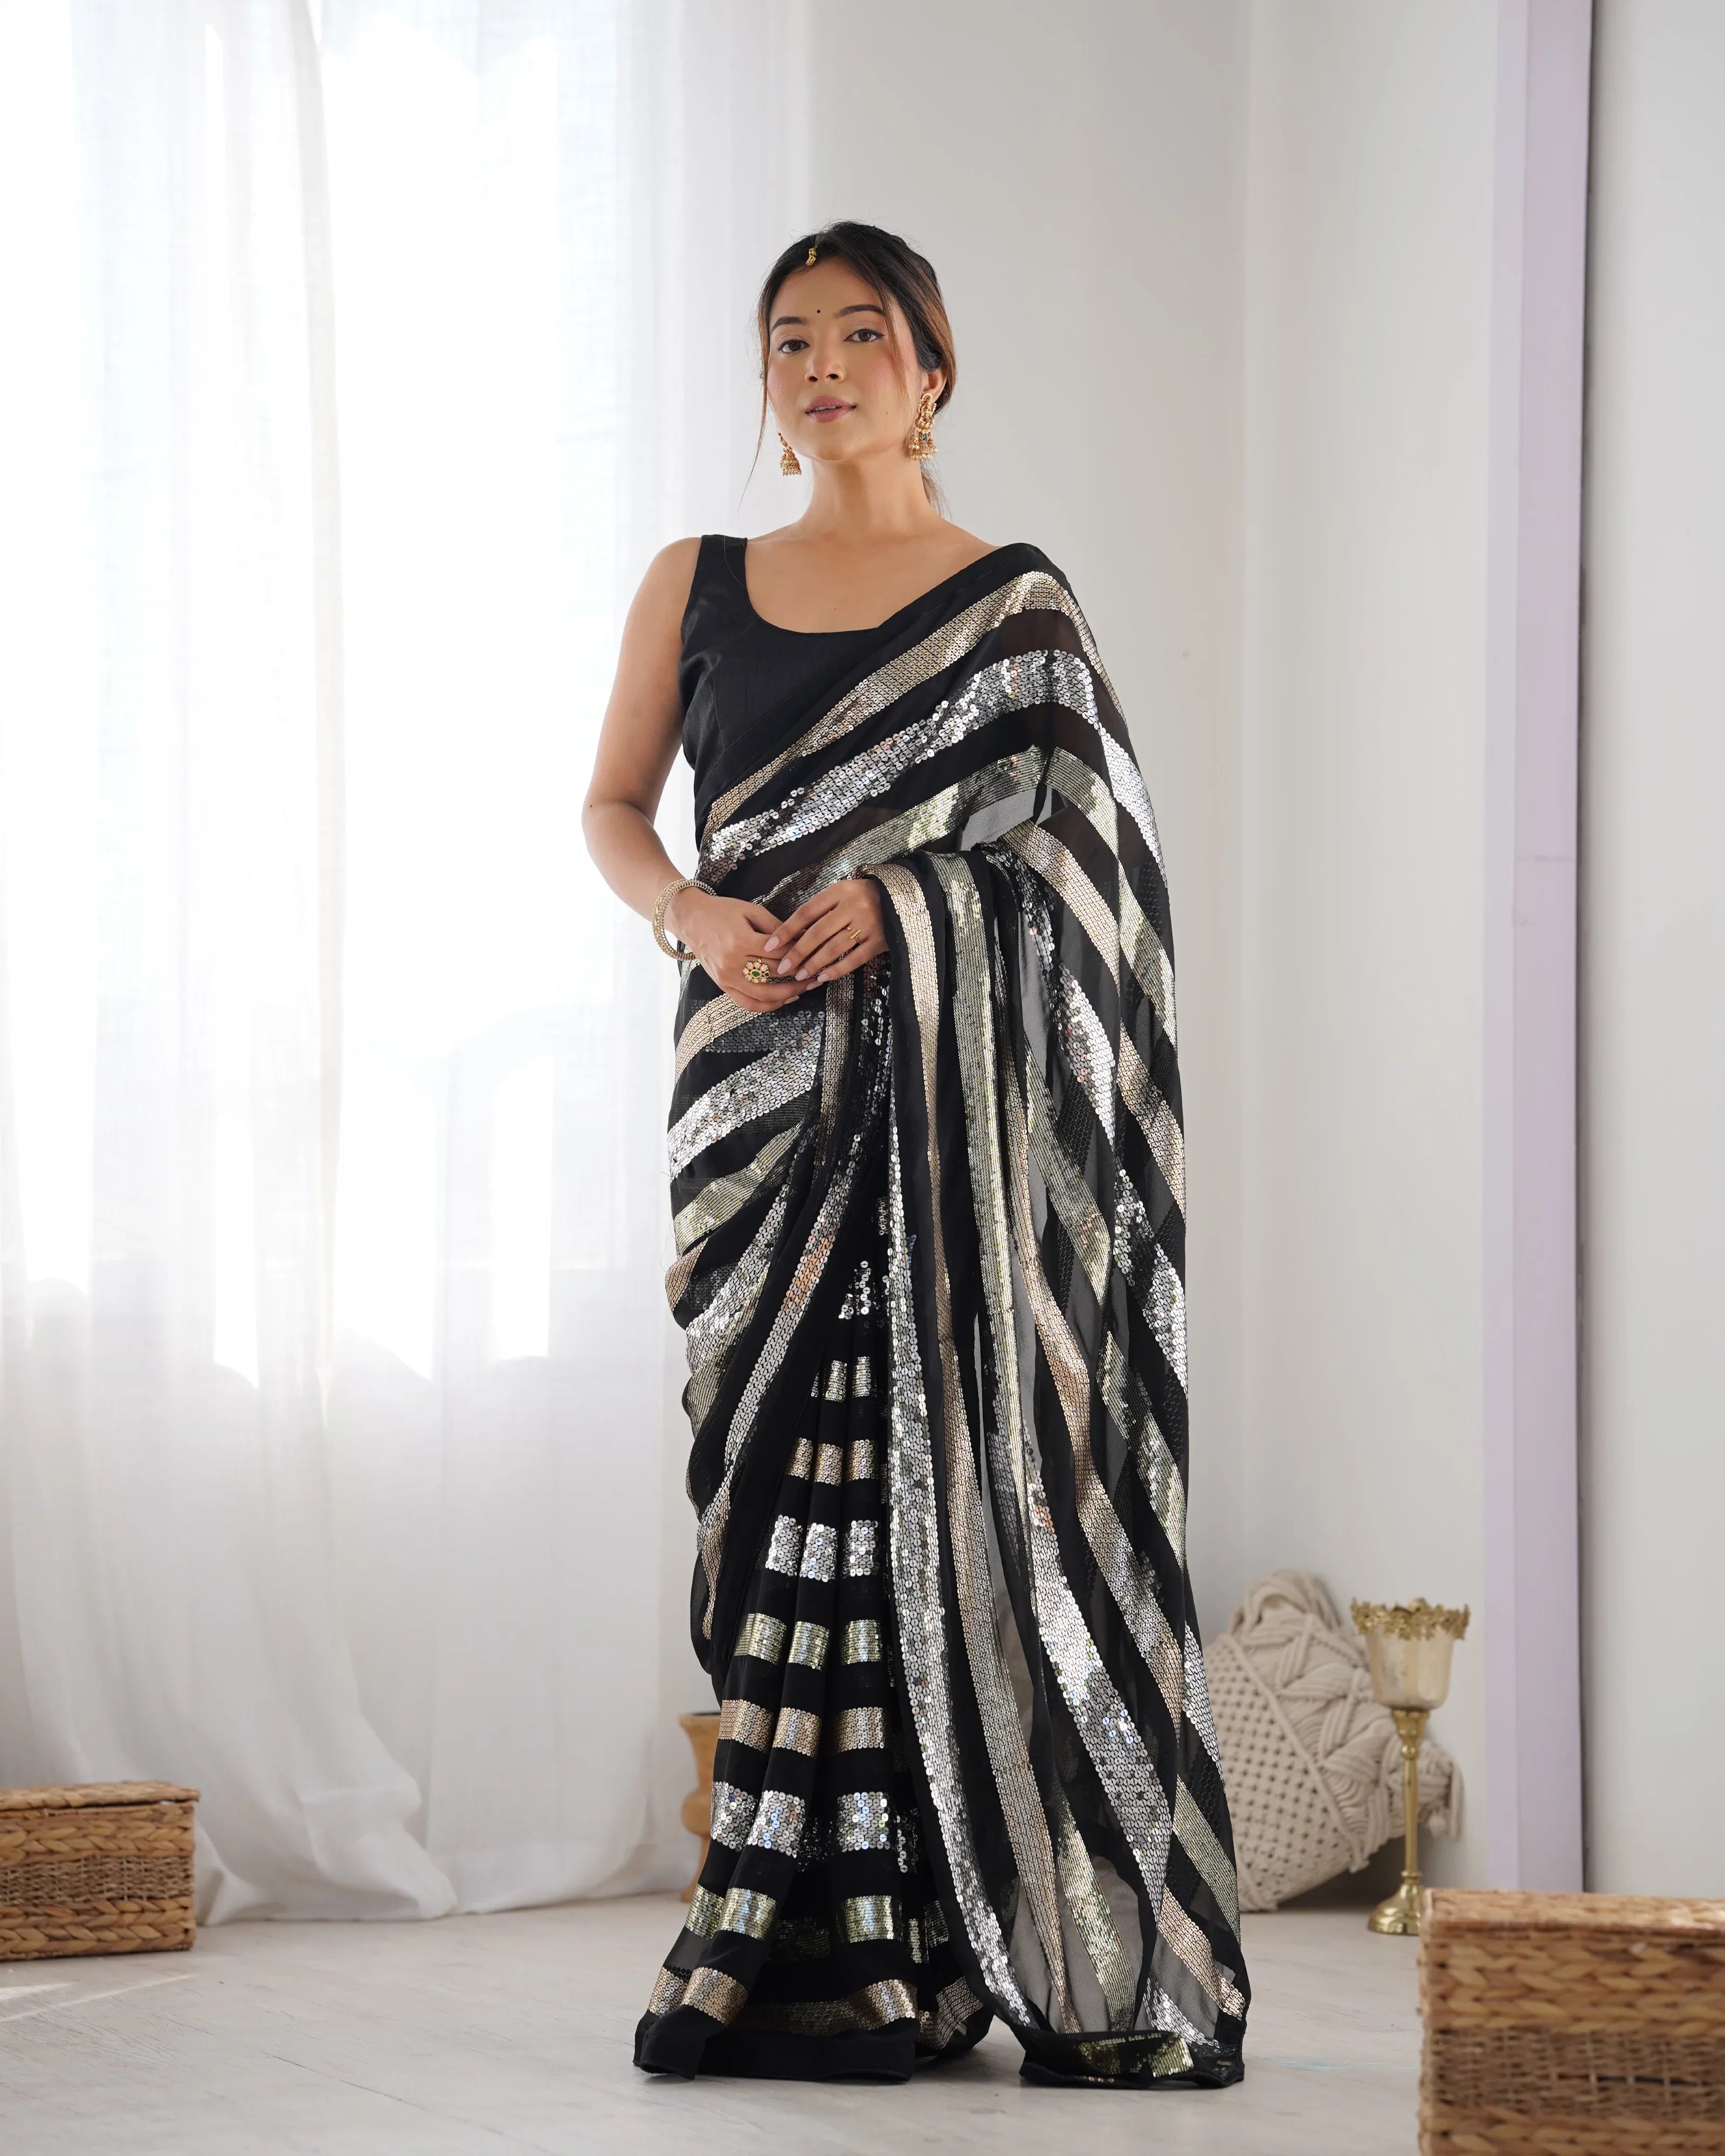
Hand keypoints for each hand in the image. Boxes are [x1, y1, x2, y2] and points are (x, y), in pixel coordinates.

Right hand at [665, 887, 804, 1011]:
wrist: (692, 919)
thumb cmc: (722, 911)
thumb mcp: (752, 911)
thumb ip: (777, 927)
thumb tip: (804, 938)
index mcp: (741, 941)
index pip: (779, 954)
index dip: (801, 955)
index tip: (816, 955)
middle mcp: (733, 963)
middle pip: (775, 974)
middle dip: (800, 975)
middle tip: (818, 973)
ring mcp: (727, 978)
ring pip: (764, 995)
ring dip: (788, 994)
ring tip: (806, 988)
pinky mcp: (723, 986)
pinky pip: (748, 1003)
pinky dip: (768, 1005)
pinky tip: (784, 999)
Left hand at [764, 877, 886, 984]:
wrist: (901, 899)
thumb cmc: (862, 897)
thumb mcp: (841, 893)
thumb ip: (820, 909)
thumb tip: (791, 934)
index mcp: (839, 891)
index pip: (806, 912)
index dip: (787, 930)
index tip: (770, 945)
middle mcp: (853, 907)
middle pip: (818, 932)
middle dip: (797, 952)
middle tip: (782, 968)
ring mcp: (868, 925)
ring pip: (834, 948)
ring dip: (814, 963)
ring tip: (799, 975)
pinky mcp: (879, 942)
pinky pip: (854, 959)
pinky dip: (837, 970)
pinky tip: (822, 977)